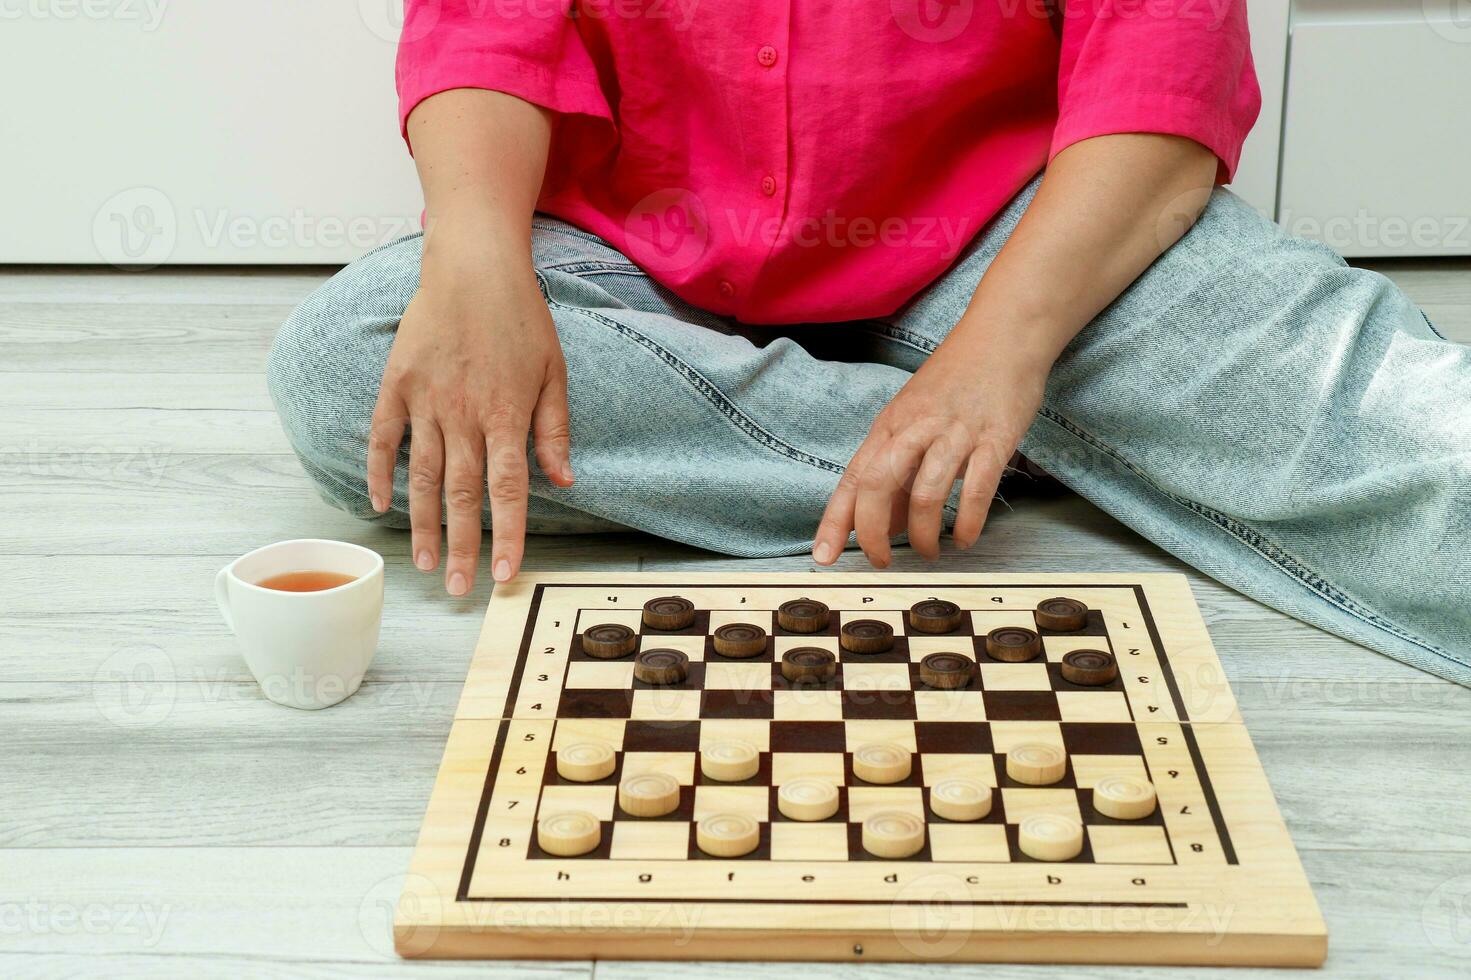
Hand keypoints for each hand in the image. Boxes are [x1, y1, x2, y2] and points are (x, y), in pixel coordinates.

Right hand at [367, 226, 572, 594]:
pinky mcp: (396, 384)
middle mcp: (463, 415)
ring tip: (422, 564)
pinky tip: (381, 505)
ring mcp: (425, 400)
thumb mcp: (554, 371)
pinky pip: (382, 438)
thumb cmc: (521, 317)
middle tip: (456, 589)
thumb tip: (564, 482)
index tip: (504, 575)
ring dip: (422, 525)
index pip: (508, 490)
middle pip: (462, 495)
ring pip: (421, 477)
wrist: (473, 264)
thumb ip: (554, 429)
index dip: (507, 536)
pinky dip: (379, 473)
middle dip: (460, 547)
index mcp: (506, 414)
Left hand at [811, 342, 1048, 566]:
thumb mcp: (913, 420)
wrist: (1002, 335)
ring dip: (923, 533)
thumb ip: (898, 471)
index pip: (854, 479)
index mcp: (890, 426)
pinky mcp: (994, 436)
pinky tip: (965, 537)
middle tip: (882, 562)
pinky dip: (968, 521)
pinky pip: (977, 487)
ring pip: (926, 492)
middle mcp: (915, 428)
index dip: (836, 521)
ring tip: (929, 552)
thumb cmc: (955, 381)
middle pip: (879, 485)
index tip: (823, 556)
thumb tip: (885, 524)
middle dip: (874, 533)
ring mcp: (955, 432)